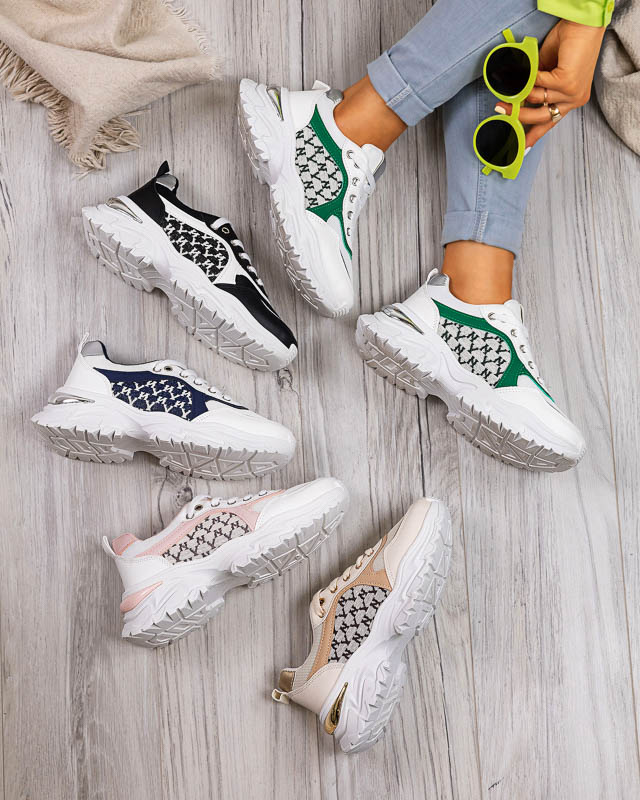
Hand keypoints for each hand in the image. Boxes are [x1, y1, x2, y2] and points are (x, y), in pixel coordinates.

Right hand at [495, 19, 605, 147]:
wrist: (582, 24)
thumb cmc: (568, 42)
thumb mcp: (547, 71)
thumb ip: (535, 86)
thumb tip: (516, 97)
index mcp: (571, 99)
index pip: (550, 123)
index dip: (534, 136)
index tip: (521, 149)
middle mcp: (574, 99)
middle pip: (540, 117)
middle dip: (517, 116)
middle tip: (499, 110)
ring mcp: (573, 93)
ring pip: (536, 100)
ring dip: (519, 93)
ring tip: (507, 88)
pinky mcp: (568, 82)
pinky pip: (538, 84)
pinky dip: (528, 77)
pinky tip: (524, 70)